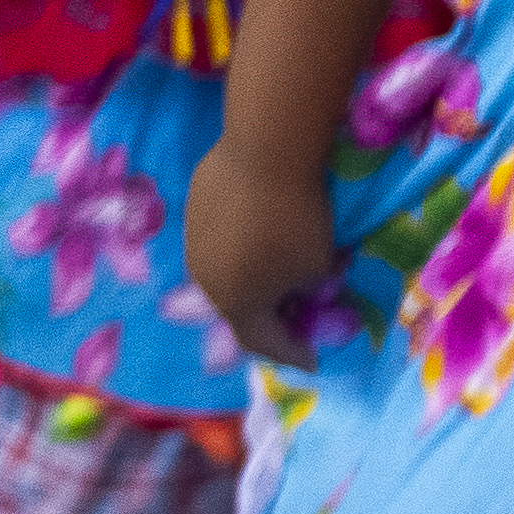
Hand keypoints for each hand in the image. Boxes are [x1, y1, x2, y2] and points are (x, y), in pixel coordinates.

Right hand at [183, 131, 340, 368]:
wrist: (264, 154)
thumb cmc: (297, 221)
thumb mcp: (318, 265)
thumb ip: (309, 285)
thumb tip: (305, 282)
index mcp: (236, 303)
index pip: (262, 341)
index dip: (290, 352)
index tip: (312, 359)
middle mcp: (205, 279)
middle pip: (241, 307)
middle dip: (272, 314)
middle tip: (297, 314)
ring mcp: (195, 242)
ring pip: (228, 270)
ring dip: (255, 276)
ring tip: (282, 269)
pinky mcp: (196, 207)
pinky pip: (224, 236)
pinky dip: (245, 242)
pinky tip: (265, 227)